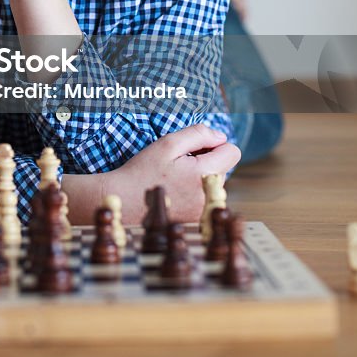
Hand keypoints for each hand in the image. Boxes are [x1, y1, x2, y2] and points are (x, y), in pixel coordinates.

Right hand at [113, 125, 240, 223]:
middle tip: (178, 164)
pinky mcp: (198, 222)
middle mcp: (210, 197)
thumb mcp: (168, 144)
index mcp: (205, 175)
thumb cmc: (144, 171)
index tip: (197, 148)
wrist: (124, 201)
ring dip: (200, 178)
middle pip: (223, 168)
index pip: (232, 153)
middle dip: (205, 162)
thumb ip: (198, 135)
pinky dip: (195, 193)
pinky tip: (175, 192)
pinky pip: (206, 199)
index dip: (216, 145)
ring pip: (214, 184)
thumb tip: (221, 137)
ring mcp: (204, 213)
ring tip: (174, 179)